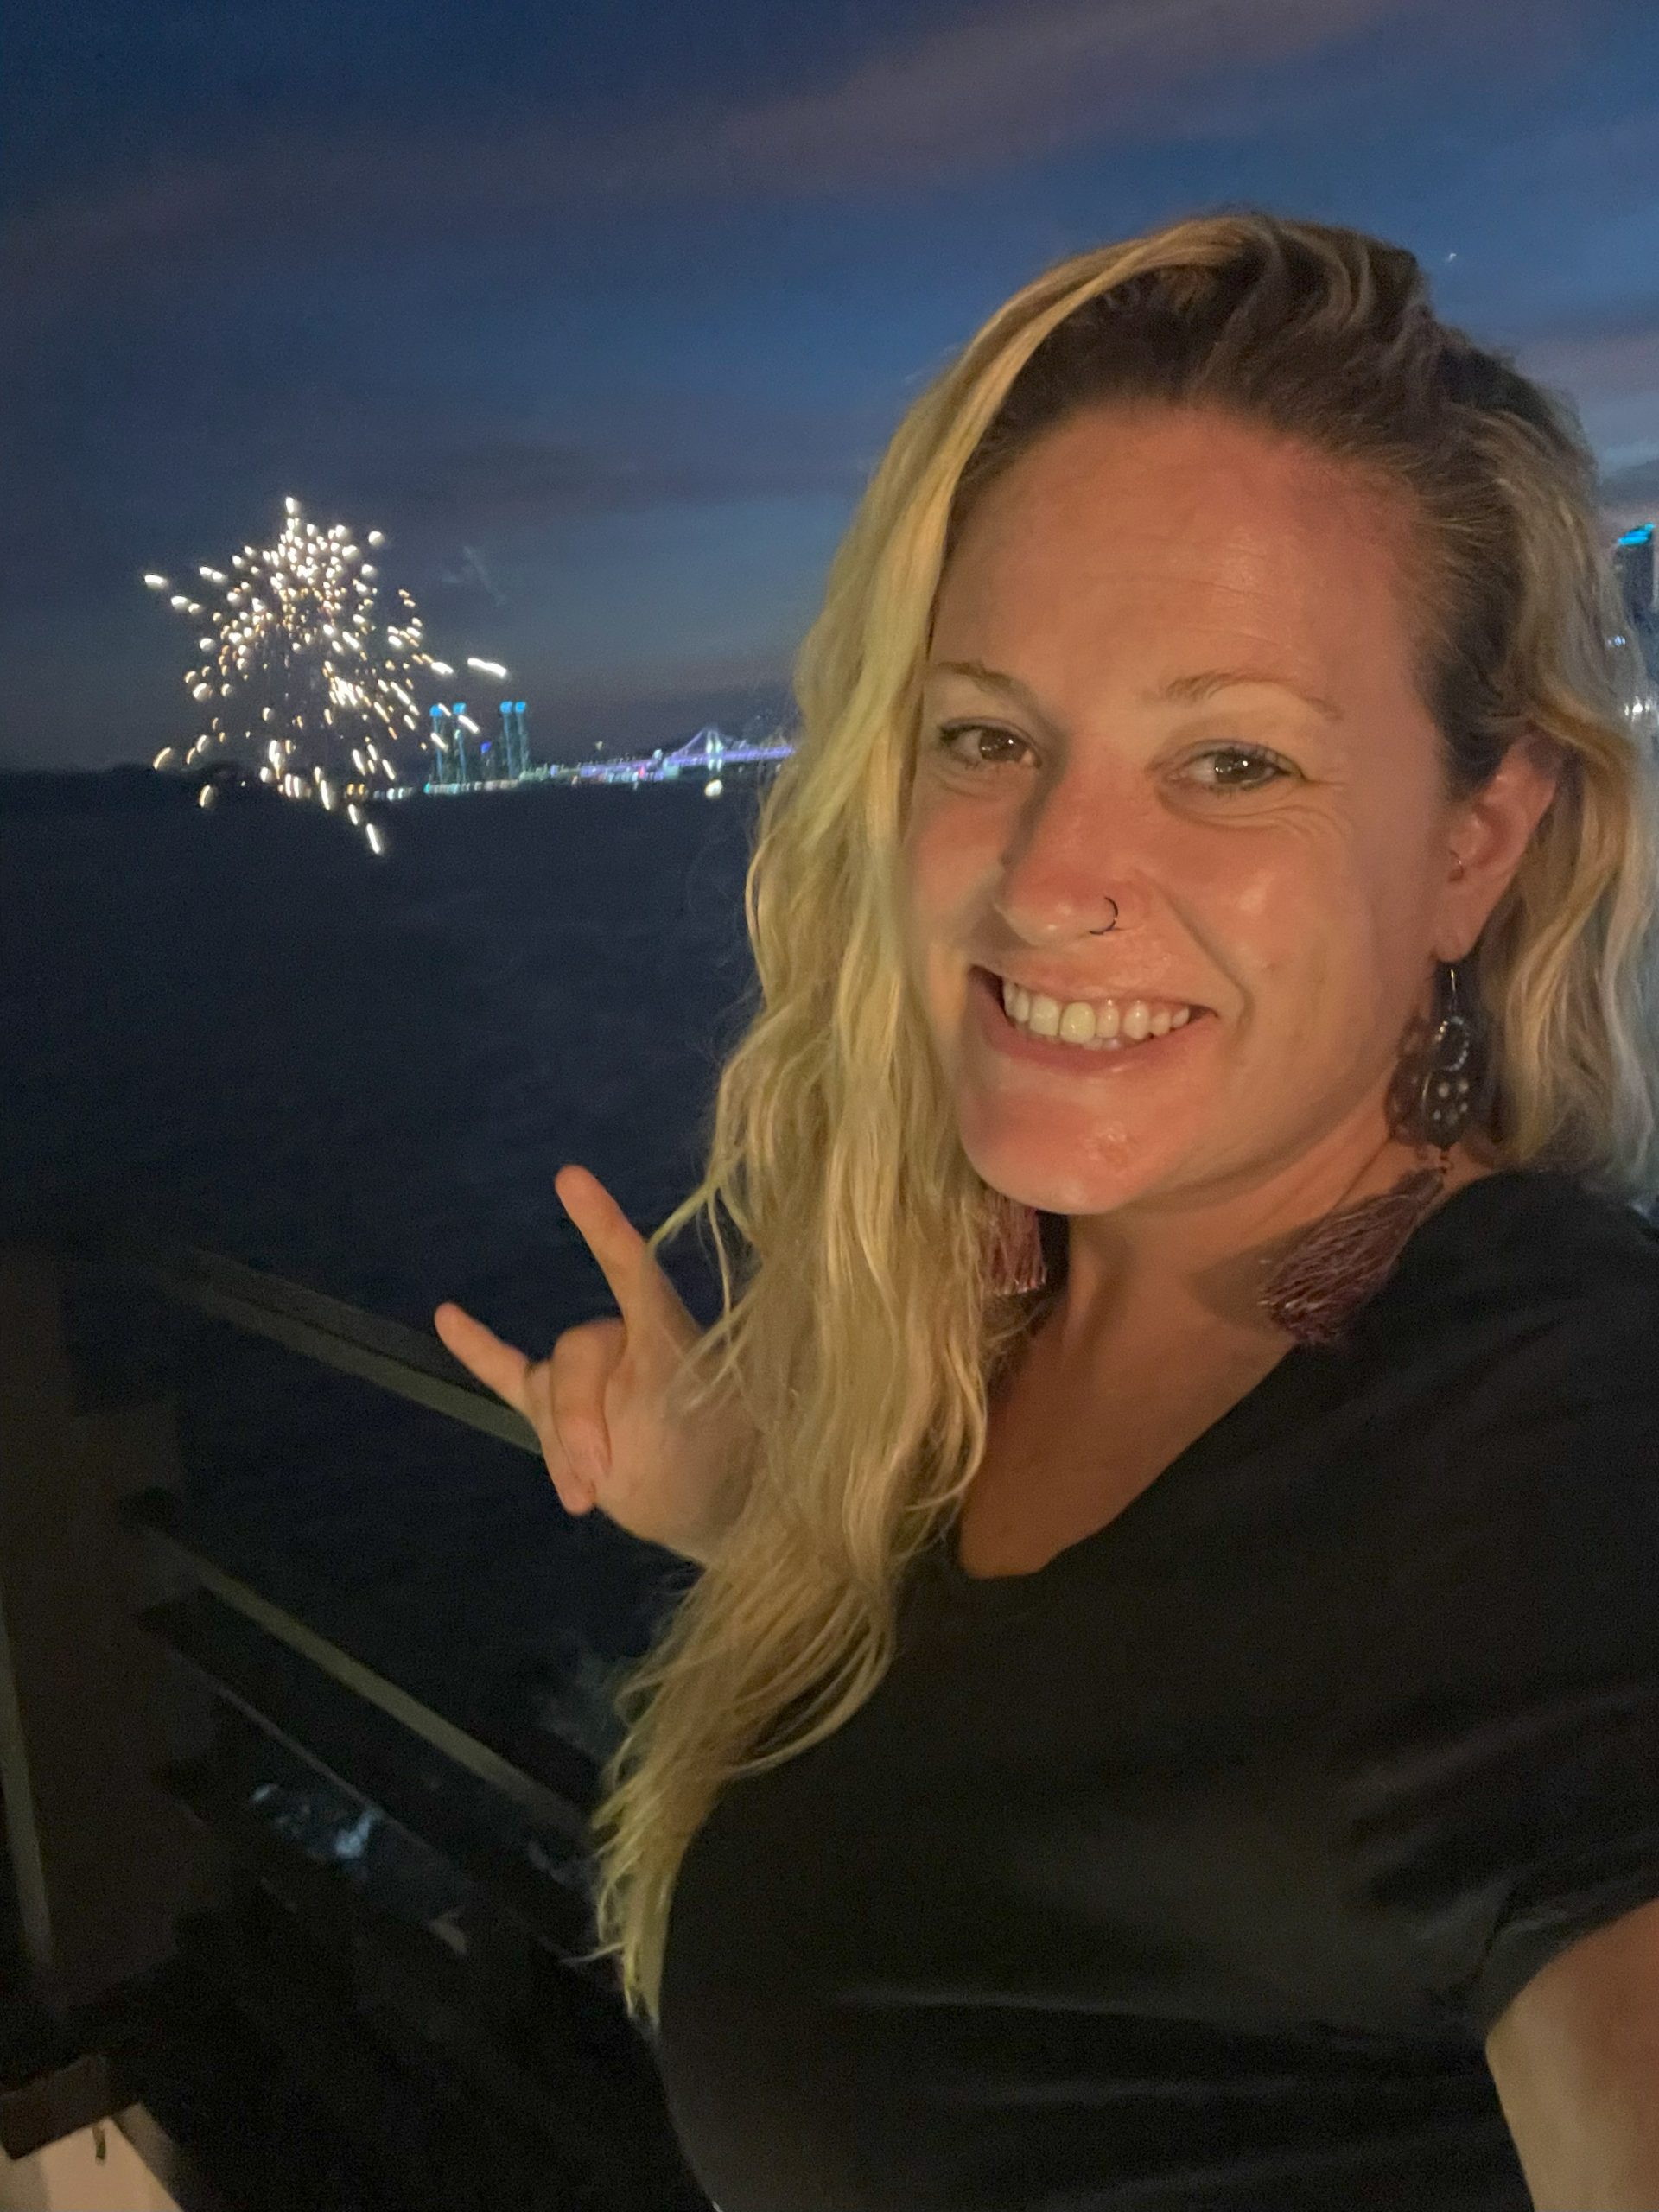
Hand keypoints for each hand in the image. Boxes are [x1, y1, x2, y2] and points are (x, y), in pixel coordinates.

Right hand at [434, 1165, 748, 1563]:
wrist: (716, 1502)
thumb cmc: (735, 1459)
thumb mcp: (720, 1437)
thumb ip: (669, 1422)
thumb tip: (607, 1454)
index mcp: (668, 1331)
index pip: (631, 1267)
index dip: (603, 1225)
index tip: (569, 1179)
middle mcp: (623, 1342)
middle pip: (572, 1351)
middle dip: (578, 1418)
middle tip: (601, 1477)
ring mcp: (586, 1378)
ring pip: (546, 1391)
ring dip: (562, 1450)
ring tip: (589, 1498)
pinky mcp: (556, 1413)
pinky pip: (508, 1374)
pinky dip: (478, 1349)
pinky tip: (447, 1317)